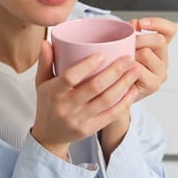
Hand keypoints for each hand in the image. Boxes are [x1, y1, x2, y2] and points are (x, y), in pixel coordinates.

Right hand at [31, 41, 139, 159]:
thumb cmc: (47, 103)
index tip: (103, 53)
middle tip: (129, 59)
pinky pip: (111, 115)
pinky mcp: (90, 129)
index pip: (70, 77)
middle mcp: (66, 107)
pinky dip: (124, 102)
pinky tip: (133, 90)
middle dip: (115, 71)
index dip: (87, 65)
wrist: (49, 135)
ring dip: (124, 84)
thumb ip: (45, 62)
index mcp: (53, 92)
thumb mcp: (41, 82)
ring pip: (107, 101)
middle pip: (94, 87)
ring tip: (136, 70)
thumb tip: (47, 42)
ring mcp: (79, 120)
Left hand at [129, 18, 176, 101]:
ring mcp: (160, 73)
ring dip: (132, 54)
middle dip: (139, 39)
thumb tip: (134, 23)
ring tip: (124, 61)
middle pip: (159, 40)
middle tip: (127, 45)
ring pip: (147, 53)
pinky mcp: (154, 85)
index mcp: (160, 48)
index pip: (170, 30)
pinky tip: (124, 71)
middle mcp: (163, 60)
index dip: (158, 23)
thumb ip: (132, 34)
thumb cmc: (121, 68)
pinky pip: (139, 69)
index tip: (141, 23)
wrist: (116, 93)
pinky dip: (129, 67)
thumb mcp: (126, 47)